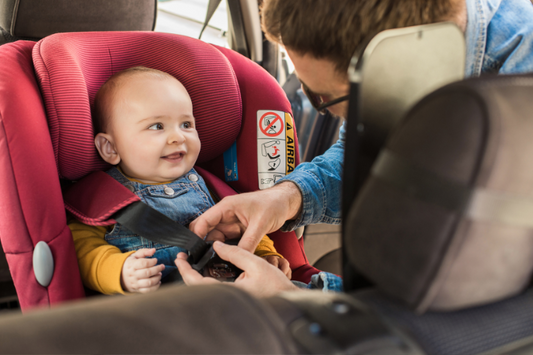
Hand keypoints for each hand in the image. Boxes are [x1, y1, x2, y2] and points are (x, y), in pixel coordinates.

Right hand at [121, 248, 164, 292]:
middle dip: (157, 269)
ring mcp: (135, 283)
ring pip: (148, 282)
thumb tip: (153, 250)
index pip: (143, 263)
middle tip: (162, 266)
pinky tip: (158, 281)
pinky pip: (148, 290)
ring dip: (157, 278)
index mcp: (132, 265)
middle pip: (147, 272)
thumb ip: (144, 252)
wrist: (120, 276)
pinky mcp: (137, 289)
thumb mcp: (135, 256)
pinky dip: (155, 287)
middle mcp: (133, 275)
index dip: (152, 261)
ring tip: (160, 274)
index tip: (156, 260)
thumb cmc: (130, 264)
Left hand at [175, 241, 299, 297]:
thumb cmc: (276, 284)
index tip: (180, 258)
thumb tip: (217, 245)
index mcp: (230, 292)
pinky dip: (207, 278)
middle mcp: (227, 298)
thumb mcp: (256, 263)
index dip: (186, 270)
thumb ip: (235, 253)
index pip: (198, 283)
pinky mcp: (233, 298)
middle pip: (198, 287)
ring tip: (193, 260)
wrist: (288, 298)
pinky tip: (208, 268)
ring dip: (196, 275)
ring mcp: (229, 299)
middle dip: (188, 272)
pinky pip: (214, 288)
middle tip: (183, 258)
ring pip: (205, 288)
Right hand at [189, 182, 302, 251]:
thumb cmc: (273, 204)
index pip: (204, 220)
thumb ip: (249, 242)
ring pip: (216, 238)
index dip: (197, 235)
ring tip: (213, 262)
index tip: (195, 251)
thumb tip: (239, 257)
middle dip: (203, 244)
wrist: (285, 202)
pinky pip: (226, 241)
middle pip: (206, 230)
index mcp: (227, 207)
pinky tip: (225, 258)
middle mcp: (226, 214)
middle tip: (202, 260)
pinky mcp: (237, 229)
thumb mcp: (261, 224)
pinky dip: (225, 249)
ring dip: (214, 248)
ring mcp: (231, 222)